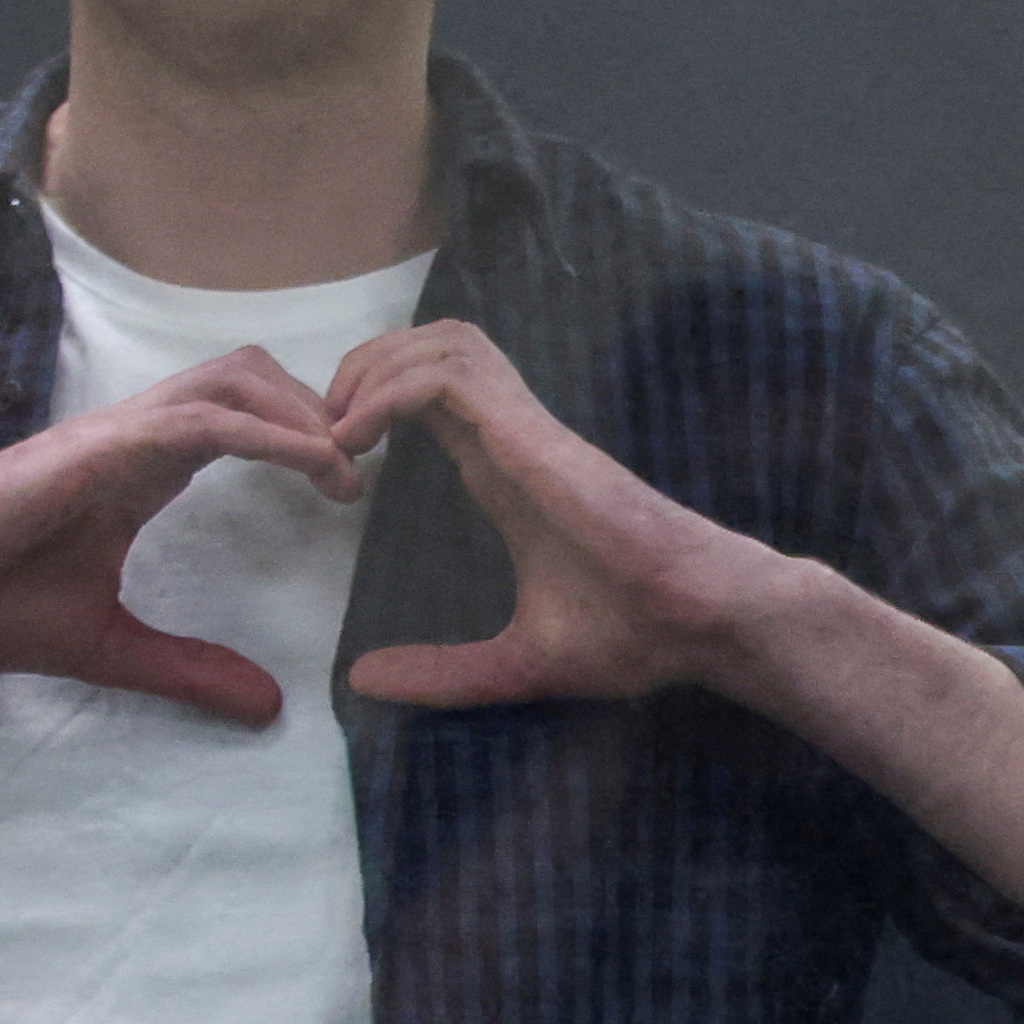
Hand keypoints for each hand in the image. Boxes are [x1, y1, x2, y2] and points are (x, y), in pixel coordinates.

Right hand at [0, 345, 360, 728]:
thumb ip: (190, 672)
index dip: (303, 435)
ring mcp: (118, 433)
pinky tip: (315, 464)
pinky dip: (269, 433)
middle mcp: (136, 435)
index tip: (352, 482)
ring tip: (351, 464)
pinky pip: (203, 421)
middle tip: (366, 462)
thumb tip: (270, 707)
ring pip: (236, 380)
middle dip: (319, 406)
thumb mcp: (112, 649)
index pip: (240, 417)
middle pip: (251, 377)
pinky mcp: (101, 447)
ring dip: (304, 411)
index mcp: (140, 469)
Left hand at [319, 319, 789, 711]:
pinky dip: (392, 390)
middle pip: (431, 344)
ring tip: (339, 424)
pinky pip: (452, 378)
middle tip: (324, 428)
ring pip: (442, 342)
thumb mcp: (512, 666)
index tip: (334, 459)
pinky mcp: (536, 438)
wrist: (700, 623)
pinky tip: (361, 436)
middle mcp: (512, 437)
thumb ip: (441, 673)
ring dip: (375, 367)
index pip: (433, 393)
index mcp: (505, 471)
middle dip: (364, 365)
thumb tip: (363, 680)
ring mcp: (527, 431)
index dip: (373, 401)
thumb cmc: (634, 635)